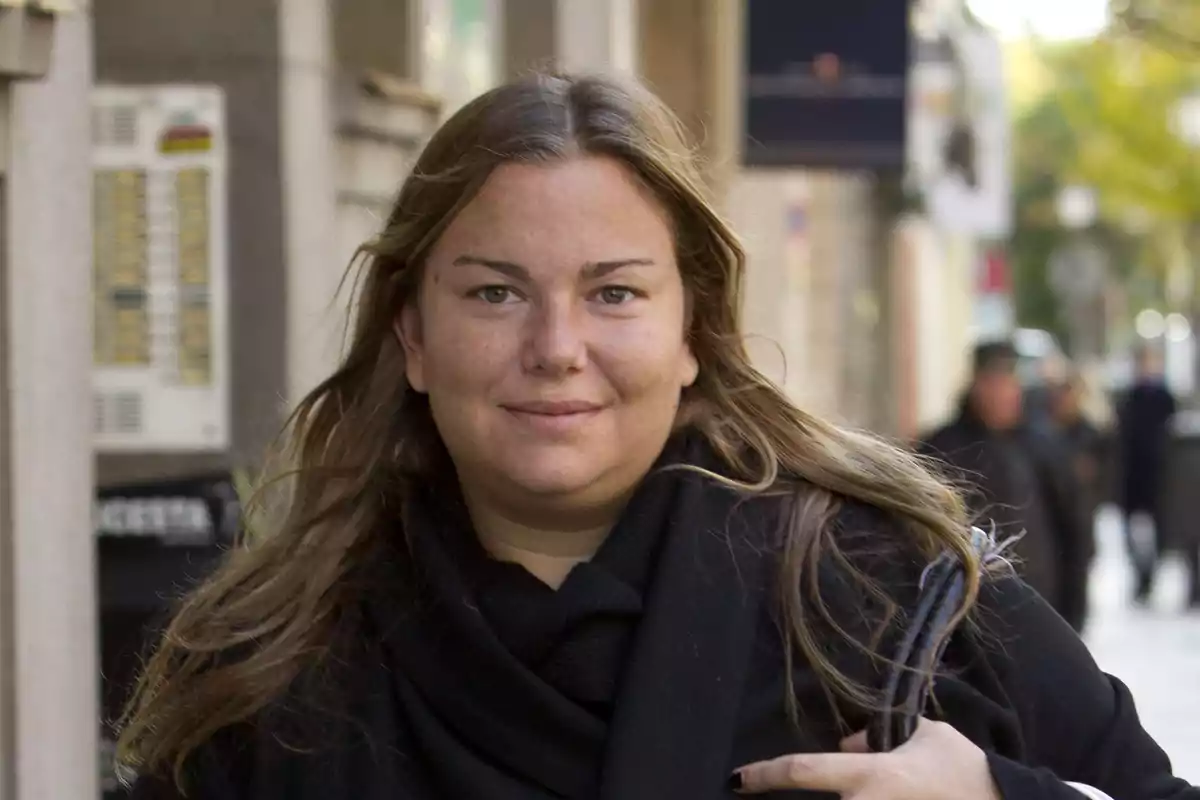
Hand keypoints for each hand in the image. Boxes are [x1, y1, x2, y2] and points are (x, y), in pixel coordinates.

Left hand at [731, 718, 1001, 798]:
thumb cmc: (965, 768)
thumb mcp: (924, 735)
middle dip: (794, 798)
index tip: (736, 780)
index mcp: (871, 776)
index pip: (804, 771)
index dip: (765, 775)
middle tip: (777, 786)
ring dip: (835, 799)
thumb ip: (879, 737)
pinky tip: (878, 793)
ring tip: (837, 789)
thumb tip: (849, 743)